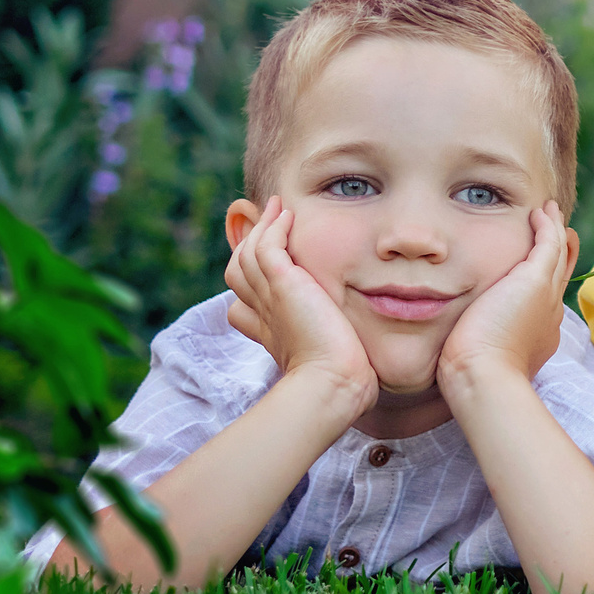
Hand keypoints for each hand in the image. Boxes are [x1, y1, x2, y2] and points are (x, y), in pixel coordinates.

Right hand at [225, 197, 374, 412]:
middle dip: (248, 247)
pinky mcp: (282, 286)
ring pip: (248, 255)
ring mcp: (270, 299)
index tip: (267, 269)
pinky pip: (267, 248)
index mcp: (272, 332)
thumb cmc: (343, 381)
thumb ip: (336, 346)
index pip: (243, 304)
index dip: (250, 284)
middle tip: (268, 224)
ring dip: (262, 228)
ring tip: (277, 209)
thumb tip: (355, 352)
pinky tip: (286, 213)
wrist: (333, 385)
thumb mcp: (333, 359)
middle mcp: (264, 314)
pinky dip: (273, 227)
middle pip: (239, 273)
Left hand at [437, 204, 577, 391]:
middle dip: (561, 250)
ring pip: (559, 253)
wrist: (484, 376)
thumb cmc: (473, 374)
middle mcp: (550, 310)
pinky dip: (547, 225)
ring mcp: (547, 294)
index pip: (549, 295)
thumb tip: (466, 342)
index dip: (549, 277)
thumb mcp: (483, 354)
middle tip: (559, 228)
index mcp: (541, 330)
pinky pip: (550, 242)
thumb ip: (480, 340)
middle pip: (561, 271)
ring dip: (555, 230)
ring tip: (549, 212)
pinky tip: (539, 212)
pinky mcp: (535, 280)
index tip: (543, 265)